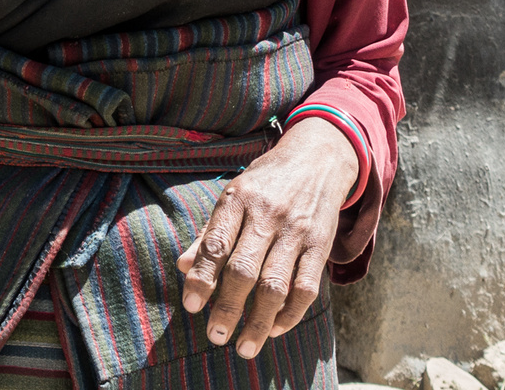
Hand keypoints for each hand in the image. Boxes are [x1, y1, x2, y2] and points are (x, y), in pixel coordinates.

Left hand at [176, 116, 357, 357]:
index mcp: (238, 199)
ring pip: (276, 285)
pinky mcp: (321, 244)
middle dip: (228, 308)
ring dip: (259, 322)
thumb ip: (210, 233)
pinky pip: (307, 287)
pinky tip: (275, 329)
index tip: (191, 306)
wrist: (318, 159)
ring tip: (245, 347)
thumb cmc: (267, 183)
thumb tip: (183, 266)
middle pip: (244, 270)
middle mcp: (267, 214)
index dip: (202, 278)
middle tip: (216, 335)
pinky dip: (291, 314)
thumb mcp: (234, 195)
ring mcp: (297, 230)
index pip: (216, 244)